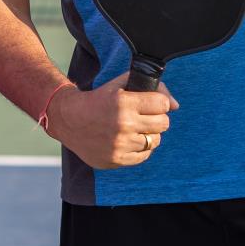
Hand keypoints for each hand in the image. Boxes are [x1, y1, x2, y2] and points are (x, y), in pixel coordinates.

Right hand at [47, 73, 175, 169]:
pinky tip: (130, 140)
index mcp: (124, 102)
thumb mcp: (120, 85)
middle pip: (163, 123)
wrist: (68, 119)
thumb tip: (175, 105)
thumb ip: (151, 88)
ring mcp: (119, 145)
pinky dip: (141, 148)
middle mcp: (123, 124)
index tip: (151, 103)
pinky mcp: (116, 160)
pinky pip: (144, 156)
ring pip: (155, 140)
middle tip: (145, 116)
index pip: (163, 104)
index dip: (159, 102)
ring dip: (149, 134)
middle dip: (157, 118)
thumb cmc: (99, 99)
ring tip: (136, 129)